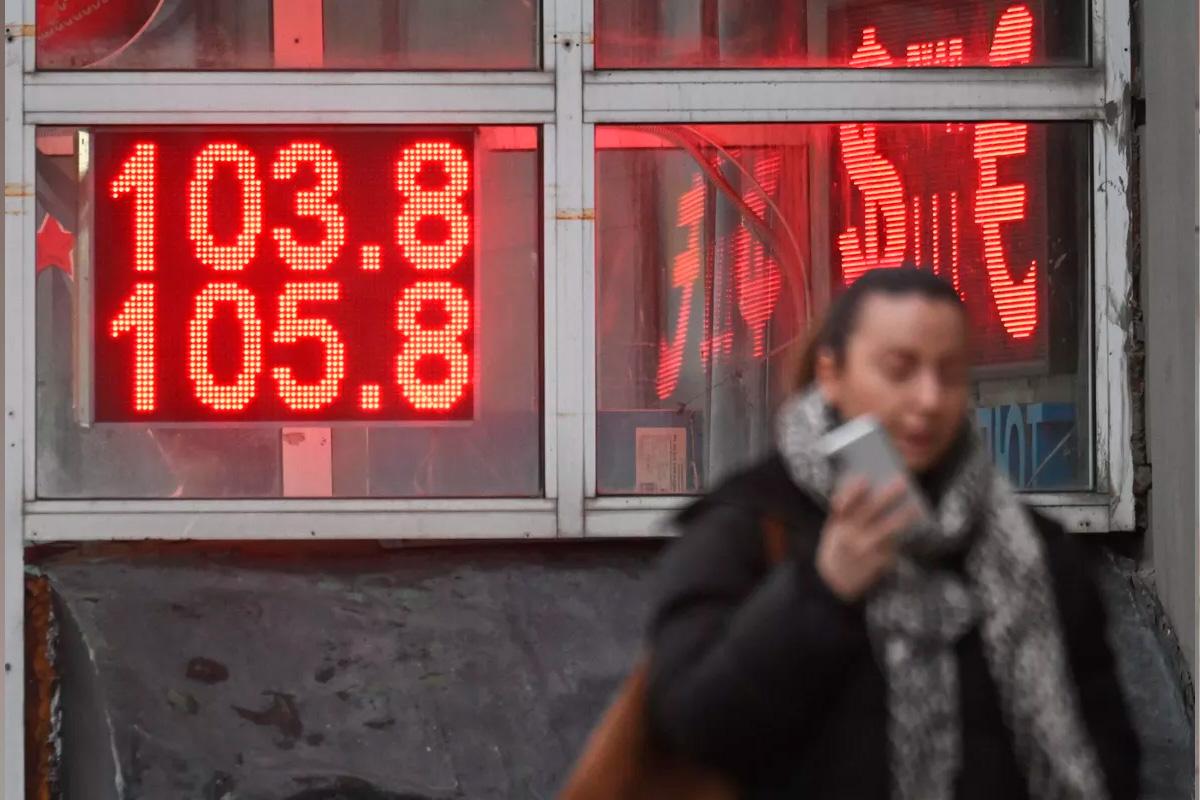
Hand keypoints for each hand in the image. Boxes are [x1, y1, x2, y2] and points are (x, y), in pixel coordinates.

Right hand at [815, 477, 921, 601]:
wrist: (832, 583)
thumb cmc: (838, 548)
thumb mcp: (834, 529)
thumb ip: (848, 513)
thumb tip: (873, 490)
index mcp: (837, 526)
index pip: (843, 504)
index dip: (852, 491)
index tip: (865, 478)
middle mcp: (849, 537)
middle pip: (869, 512)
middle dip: (886, 496)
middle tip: (902, 481)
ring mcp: (864, 551)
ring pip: (886, 531)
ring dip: (902, 518)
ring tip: (915, 508)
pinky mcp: (876, 564)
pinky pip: (893, 547)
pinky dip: (903, 537)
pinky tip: (915, 527)